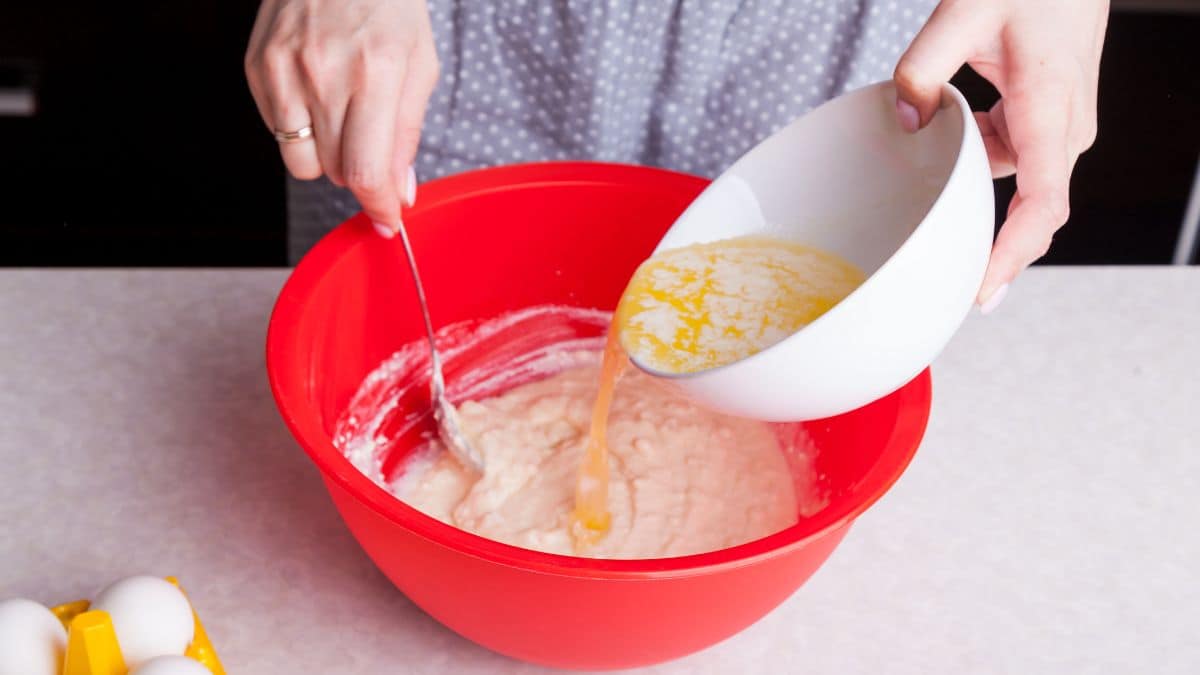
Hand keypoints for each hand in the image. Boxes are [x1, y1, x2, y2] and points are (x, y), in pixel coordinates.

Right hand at [244, 0, 438, 235]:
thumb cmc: (387, 4)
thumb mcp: (419, 64)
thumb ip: (407, 135)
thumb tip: (398, 193)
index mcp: (375, 72)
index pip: (366, 170)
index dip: (378, 207)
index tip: (387, 221)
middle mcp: (323, 72)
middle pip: (334, 172)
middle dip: (359, 172)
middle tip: (371, 141)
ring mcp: (282, 70)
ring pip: (301, 163)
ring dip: (327, 155)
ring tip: (342, 114)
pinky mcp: (256, 67)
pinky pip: (277, 132)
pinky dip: (301, 127)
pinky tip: (317, 90)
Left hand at [893, 0, 1108, 310]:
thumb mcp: (963, 14)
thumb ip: (923, 68)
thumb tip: (905, 119)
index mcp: (1048, 108)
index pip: (1043, 201)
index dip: (1013, 253)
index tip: (983, 288)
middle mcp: (1065, 128)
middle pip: (1033, 209)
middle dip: (990, 246)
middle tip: (942, 282)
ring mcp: (1063, 127)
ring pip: (1016, 181)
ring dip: (974, 184)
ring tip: (930, 185)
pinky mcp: (1052, 121)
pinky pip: (1014, 159)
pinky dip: (981, 159)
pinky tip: (952, 144)